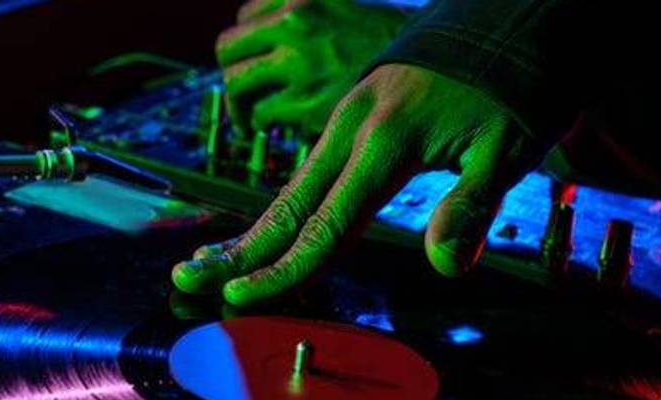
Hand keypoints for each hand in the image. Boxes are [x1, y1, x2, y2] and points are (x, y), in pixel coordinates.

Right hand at [173, 64, 543, 305]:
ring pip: (290, 187)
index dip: (286, 269)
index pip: (327, 224)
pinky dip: (279, 206)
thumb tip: (446, 266)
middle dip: (237, 250)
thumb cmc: (513, 85)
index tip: (244, 298)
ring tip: (205, 262)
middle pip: (287, 205)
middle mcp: (353, 128)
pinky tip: (260, 229)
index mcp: (386, 142)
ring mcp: (346, 118)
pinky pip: (307, 169)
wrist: (506, 17)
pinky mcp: (351, 114)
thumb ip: (471, 206)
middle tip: (187, 278)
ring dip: (249, 231)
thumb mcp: (509, 146)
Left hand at [217, 0, 406, 133]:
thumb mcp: (340, 7)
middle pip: (228, 49)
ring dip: (238, 106)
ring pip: (237, 85)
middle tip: (242, 95)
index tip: (253, 60)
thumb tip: (265, 37)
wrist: (431, 68)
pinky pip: (262, 114)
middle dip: (231, 73)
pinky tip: (275, 126)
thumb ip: (303, 17)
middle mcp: (296, 22)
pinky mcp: (305, 101)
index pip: (246, 16)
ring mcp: (299, 62)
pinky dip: (261, 123)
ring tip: (250, 119)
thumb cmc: (384, 43)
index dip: (247, 42)